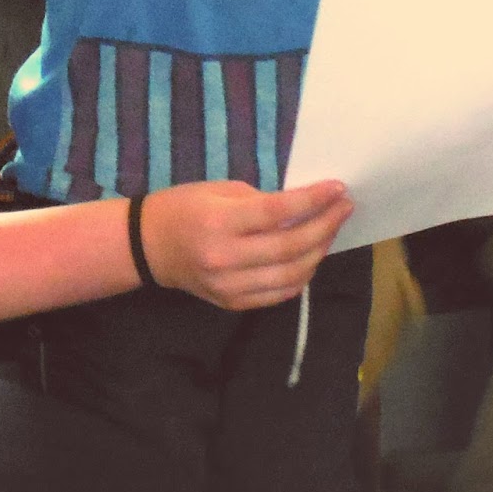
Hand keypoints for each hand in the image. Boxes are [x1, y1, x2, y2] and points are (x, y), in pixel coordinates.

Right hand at [139, 178, 352, 308]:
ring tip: (331, 230)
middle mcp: (225, 257)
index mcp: (219, 221)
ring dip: (319, 252)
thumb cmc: (184, 207)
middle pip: (290, 246)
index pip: (278, 212)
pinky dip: (301, 275)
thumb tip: (303, 206)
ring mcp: (229, 286)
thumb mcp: (218, 190)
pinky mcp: (232, 303)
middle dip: (324, 225)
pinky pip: (279, 293)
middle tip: (344, 207)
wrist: (148, 246)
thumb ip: (260, 200)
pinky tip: (312, 256)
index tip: (338, 188)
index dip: (313, 200)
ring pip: (291, 274)